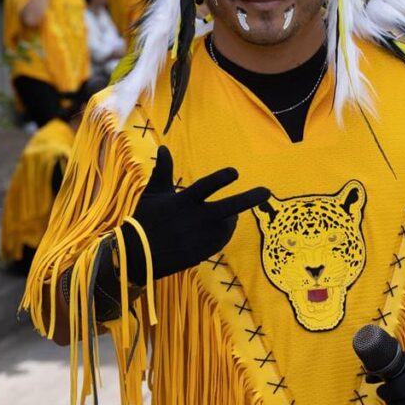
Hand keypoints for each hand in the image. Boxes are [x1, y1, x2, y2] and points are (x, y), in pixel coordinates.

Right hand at [118, 146, 269, 281]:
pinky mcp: (201, 253)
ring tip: (227, 215)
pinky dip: (222, 234)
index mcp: (182, 202)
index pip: (205, 187)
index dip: (220, 179)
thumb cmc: (145, 220)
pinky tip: (218, 229)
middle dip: (248, 199)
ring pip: (227, 226)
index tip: (235, 172)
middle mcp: (193, 220)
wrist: (137, 256)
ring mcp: (199, 239)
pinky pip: (221, 241)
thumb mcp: (152, 193)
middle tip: (266, 191)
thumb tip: (162, 148)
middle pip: (226, 209)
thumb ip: (163, 171)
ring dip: (231, 219)